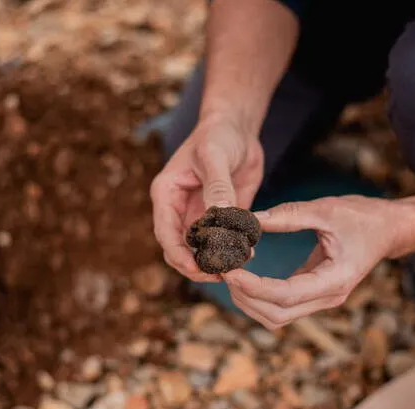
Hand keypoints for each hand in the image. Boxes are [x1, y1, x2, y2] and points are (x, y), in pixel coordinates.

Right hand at [150, 115, 263, 281]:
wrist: (236, 128)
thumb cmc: (218, 135)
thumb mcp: (215, 156)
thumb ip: (217, 187)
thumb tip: (220, 216)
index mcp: (167, 194)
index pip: (165, 232)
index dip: (177, 254)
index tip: (194, 268)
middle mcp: (179, 209)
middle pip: (180, 248)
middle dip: (196, 265)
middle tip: (219, 274)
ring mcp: (200, 215)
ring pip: (201, 250)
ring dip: (216, 261)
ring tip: (237, 266)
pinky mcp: (221, 218)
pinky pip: (223, 241)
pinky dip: (233, 251)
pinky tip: (250, 253)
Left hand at [223, 195, 404, 328]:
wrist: (389, 229)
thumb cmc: (363, 217)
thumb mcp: (326, 209)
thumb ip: (288, 215)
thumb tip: (250, 220)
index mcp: (335, 280)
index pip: (285, 296)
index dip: (253, 286)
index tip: (230, 271)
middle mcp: (328, 297)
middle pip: (276, 315)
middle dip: (245, 297)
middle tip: (223, 271)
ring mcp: (321, 299)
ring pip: (276, 317)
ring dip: (249, 301)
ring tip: (229, 273)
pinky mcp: (313, 293)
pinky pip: (280, 306)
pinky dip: (258, 296)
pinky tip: (243, 275)